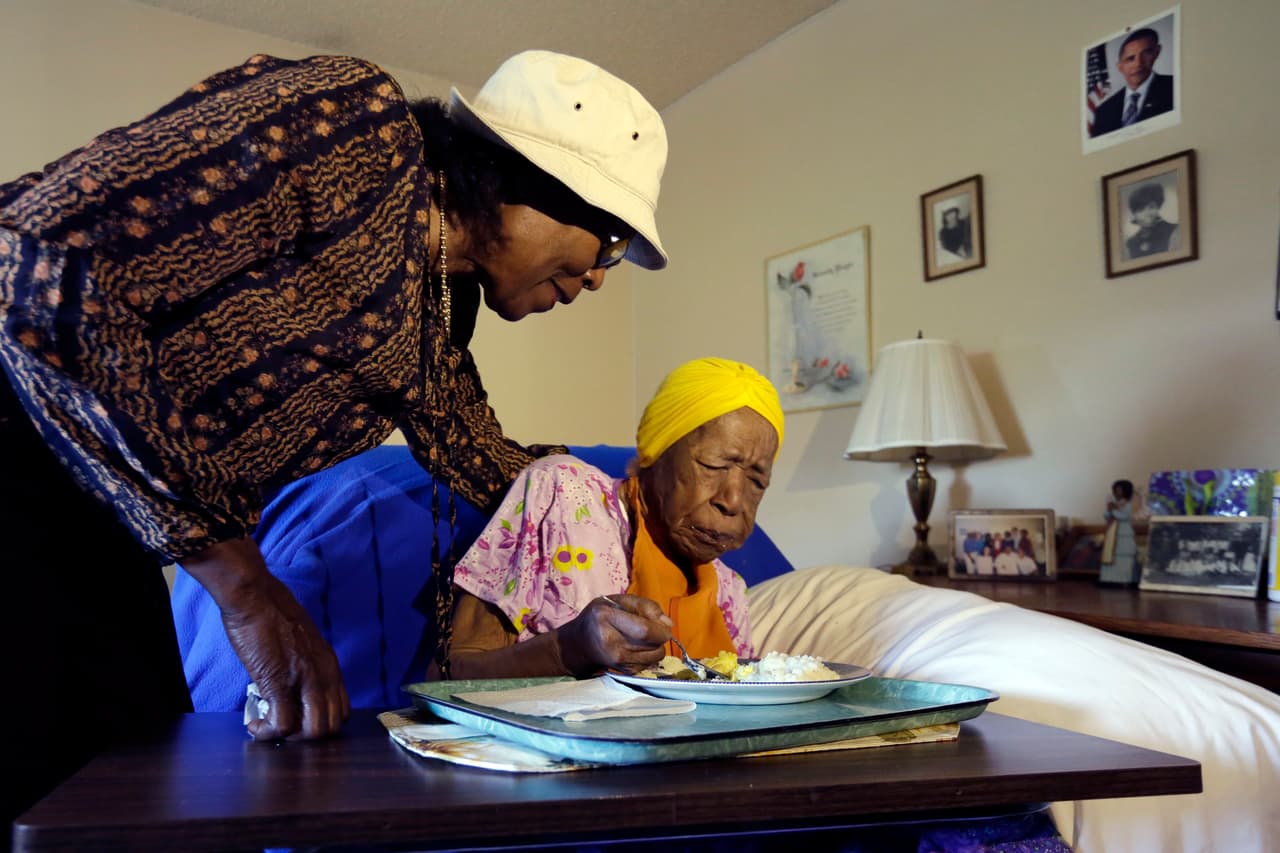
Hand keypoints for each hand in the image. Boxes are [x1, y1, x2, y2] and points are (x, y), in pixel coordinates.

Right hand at [181, 538, 349, 740]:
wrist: (255, 596)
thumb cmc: (273, 613)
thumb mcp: (302, 642)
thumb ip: (306, 664)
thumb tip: (293, 683)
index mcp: (330, 665)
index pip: (342, 710)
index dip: (319, 721)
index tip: (296, 718)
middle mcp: (324, 675)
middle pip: (332, 726)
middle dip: (306, 736)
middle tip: (281, 726)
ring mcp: (304, 680)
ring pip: (314, 732)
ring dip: (290, 738)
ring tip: (268, 726)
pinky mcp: (278, 682)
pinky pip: (282, 725)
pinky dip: (268, 733)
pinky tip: (255, 725)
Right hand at [559, 594, 670, 675]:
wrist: (579, 644)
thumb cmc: (600, 617)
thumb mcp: (617, 601)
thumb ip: (644, 606)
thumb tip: (668, 624)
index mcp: (606, 617)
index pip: (644, 629)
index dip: (660, 628)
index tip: (663, 625)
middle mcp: (610, 641)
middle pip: (652, 644)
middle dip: (661, 636)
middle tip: (655, 630)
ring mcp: (616, 660)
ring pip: (654, 655)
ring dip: (657, 647)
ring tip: (645, 639)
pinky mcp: (623, 671)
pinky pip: (649, 664)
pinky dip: (650, 656)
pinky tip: (638, 649)